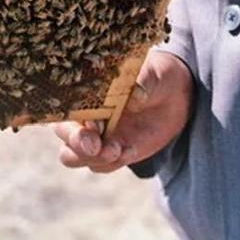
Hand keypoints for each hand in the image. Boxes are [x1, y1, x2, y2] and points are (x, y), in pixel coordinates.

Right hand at [54, 49, 194, 173]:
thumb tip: (135, 96)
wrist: (175, 96)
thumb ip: (142, 82)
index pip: (67, 109)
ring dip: (92, 159)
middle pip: (65, 138)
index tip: (95, 123)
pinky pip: (100, 166)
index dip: (76, 119)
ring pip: (74, 157)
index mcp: (86, 93)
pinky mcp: (111, 152)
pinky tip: (131, 151)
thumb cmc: (156, 76)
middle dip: (77, 144)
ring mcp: (97, 137)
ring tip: (117, 151)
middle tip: (96, 146)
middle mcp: (85, 117)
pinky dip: (111, 163)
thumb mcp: (152, 74)